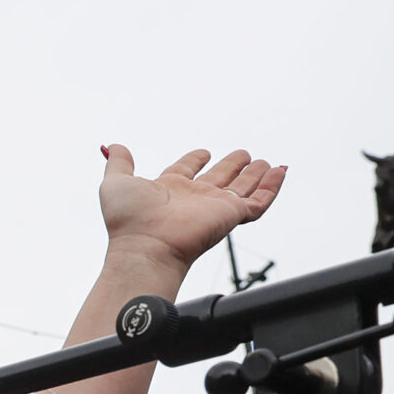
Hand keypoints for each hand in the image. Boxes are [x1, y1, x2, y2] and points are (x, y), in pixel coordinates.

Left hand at [98, 145, 284, 273]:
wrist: (145, 246)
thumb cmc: (128, 221)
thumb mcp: (115, 183)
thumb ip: (118, 163)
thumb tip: (112, 146)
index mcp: (168, 188)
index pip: (186, 169)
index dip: (194, 159)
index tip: (203, 152)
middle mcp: (193, 198)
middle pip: (218, 178)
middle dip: (231, 166)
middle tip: (244, 155)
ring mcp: (213, 206)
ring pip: (241, 188)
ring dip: (254, 175)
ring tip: (266, 162)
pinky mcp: (231, 214)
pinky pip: (259, 201)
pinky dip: (272, 187)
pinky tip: (280, 172)